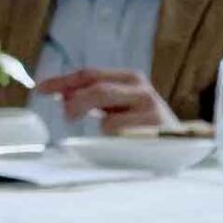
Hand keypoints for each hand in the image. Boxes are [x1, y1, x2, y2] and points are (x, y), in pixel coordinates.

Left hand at [39, 69, 177, 133]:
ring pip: (107, 118)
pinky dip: (115, 144)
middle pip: (96, 89)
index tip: (40, 89)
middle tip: (67, 117)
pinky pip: (122, 139)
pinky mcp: (155, 130)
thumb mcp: (119, 108)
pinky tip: (129, 145)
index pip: (90, 75)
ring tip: (110, 138)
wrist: (182, 147)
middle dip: (75, 103)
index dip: (63, 81)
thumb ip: (95, 100)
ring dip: (100, 129)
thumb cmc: (144, 128)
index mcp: (130, 78)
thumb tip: (63, 96)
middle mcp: (141, 89)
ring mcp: (150, 109)